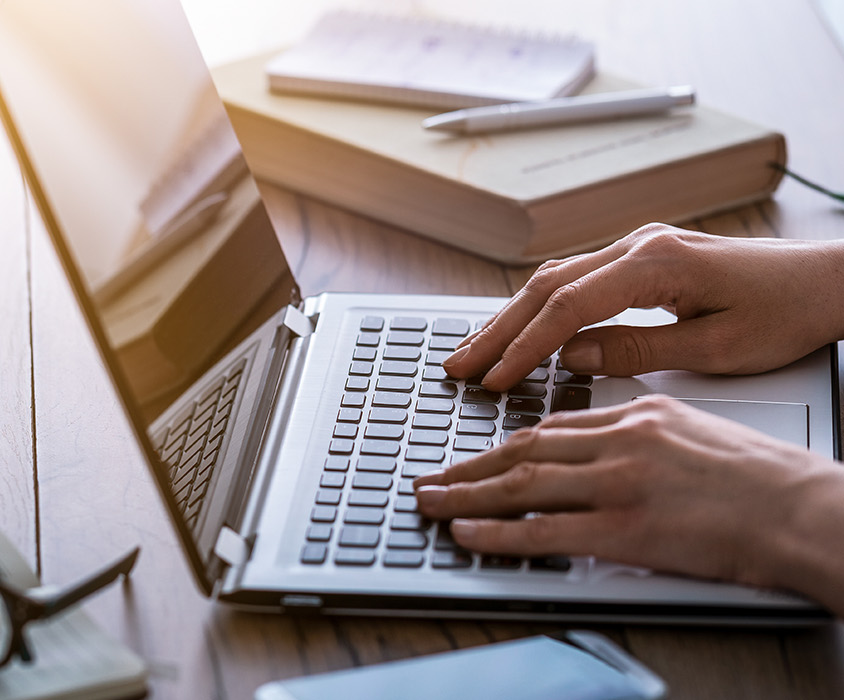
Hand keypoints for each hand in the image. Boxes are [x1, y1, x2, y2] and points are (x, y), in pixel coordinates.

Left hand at [414, 396, 843, 600]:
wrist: (803, 511)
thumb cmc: (765, 481)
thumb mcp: (697, 431)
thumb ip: (644, 433)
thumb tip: (604, 445)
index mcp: (640, 414)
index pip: (553, 426)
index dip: (505, 443)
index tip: (476, 455)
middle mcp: (622, 441)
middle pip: (525, 450)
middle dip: (470, 466)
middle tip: (432, 477)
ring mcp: (620, 483)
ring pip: (522, 484)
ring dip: (466, 495)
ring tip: (430, 503)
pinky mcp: (625, 527)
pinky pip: (542, 530)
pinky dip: (496, 532)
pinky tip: (466, 532)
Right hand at [443, 224, 843, 390]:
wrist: (828, 282)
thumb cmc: (787, 315)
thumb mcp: (717, 348)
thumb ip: (637, 350)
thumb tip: (573, 358)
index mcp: (657, 264)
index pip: (568, 307)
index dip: (525, 347)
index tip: (496, 380)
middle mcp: (639, 246)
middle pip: (546, 287)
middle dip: (498, 331)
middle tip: (459, 367)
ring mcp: (638, 247)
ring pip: (553, 279)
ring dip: (510, 317)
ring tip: (474, 352)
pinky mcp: (642, 258)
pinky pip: (575, 279)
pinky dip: (538, 307)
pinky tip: (517, 329)